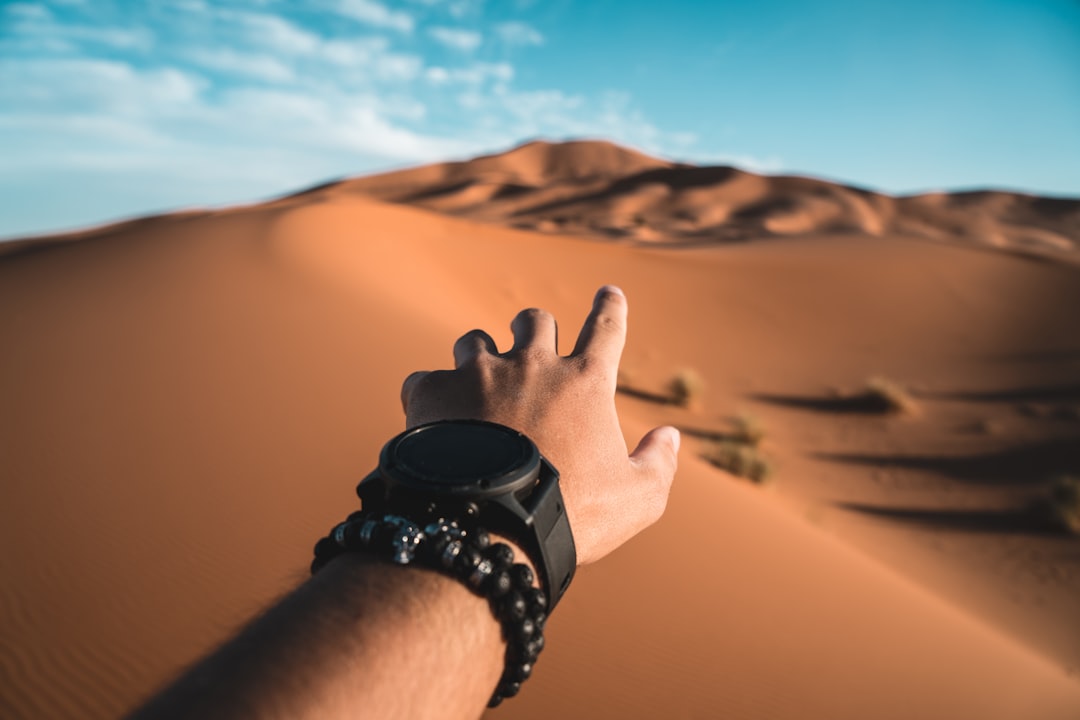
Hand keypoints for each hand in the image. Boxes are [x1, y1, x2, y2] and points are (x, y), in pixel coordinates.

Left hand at [400, 286, 679, 564]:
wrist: (489, 531)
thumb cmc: (571, 517)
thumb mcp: (637, 500)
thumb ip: (659, 464)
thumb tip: (671, 435)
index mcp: (585, 382)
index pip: (606, 327)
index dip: (611, 307)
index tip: (610, 293)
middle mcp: (532, 365)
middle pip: (534, 320)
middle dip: (534, 329)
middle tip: (531, 346)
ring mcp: (478, 374)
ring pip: (474, 340)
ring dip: (479, 357)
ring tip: (476, 384)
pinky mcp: (432, 394)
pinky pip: (424, 380)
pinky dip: (430, 397)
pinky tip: (431, 419)